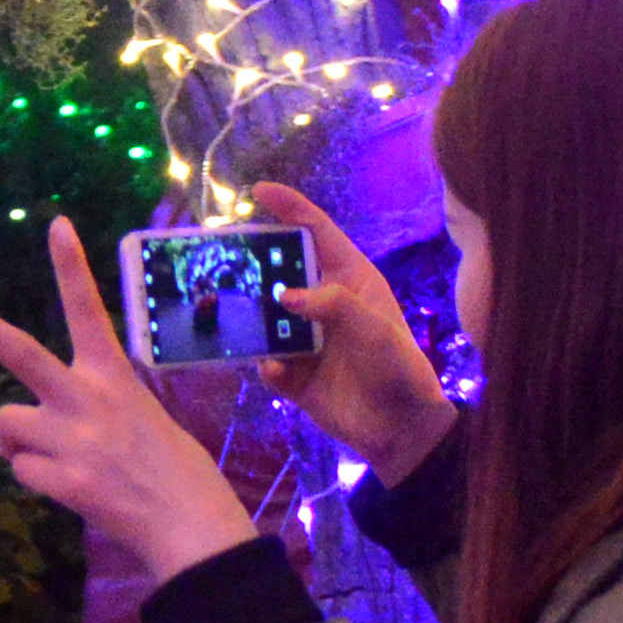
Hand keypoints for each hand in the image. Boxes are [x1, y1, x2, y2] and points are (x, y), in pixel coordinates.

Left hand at [0, 216, 300, 596]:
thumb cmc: (176, 472)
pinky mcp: (64, 481)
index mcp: (115, 377)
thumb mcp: (143, 418)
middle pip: (20, 353)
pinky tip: (73, 490)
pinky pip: (20, 471)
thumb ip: (91, 408)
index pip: (88, 310)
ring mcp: (74, 439)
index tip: (56, 224)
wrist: (193, 526)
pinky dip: (36, 480)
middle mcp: (88, 399)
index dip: (71, 266)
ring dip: (20, 443)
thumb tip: (39, 427)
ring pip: (9, 425)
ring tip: (61, 460)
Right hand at [243, 186, 457, 473]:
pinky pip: (266, 363)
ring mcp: (307, 339)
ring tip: (225, 313)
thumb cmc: (398, 368)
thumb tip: (283, 295)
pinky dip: (266, 366)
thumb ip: (332, 304)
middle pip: (280, 272)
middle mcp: (324, 304)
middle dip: (253, 265)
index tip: (258, 191)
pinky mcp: (295, 375)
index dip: (290, 208)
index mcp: (349, 280)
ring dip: (248, 319)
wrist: (401, 430)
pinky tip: (276, 372)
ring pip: (265, 319)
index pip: (317, 233)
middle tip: (222, 257)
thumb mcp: (373, 328)